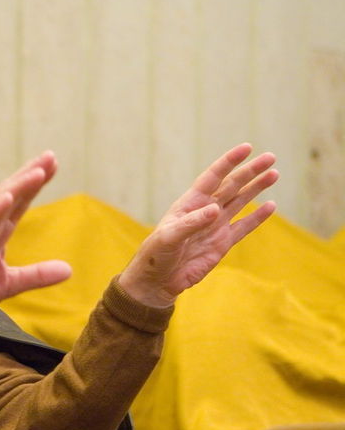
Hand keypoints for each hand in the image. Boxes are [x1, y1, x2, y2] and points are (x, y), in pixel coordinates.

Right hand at [0, 151, 71, 314]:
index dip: (35, 184)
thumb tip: (69, 270)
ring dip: (18, 187)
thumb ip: (37, 275)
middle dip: (30, 174)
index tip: (53, 163)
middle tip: (50, 156)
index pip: (20, 202)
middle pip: (11, 194)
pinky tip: (5, 198)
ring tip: (37, 172)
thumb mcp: (9, 283)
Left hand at [118, 143, 278, 306]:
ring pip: (240, 202)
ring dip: (256, 188)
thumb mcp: (168, 237)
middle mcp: (204, 211)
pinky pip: (243, 227)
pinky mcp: (222, 244)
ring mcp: (215, 227)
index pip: (212, 177)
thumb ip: (191, 223)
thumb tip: (215, 210)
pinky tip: (271, 205)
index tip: (247, 148)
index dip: (229, 162)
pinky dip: (257, 217)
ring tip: (274, 174)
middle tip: (270, 157)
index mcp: (189, 204)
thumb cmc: (156, 255)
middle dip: (250, 171)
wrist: (158, 281)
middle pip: (231, 186)